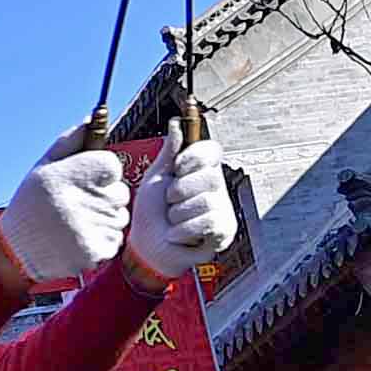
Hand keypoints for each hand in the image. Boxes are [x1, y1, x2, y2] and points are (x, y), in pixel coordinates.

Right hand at [0, 142, 131, 289]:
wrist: (15, 251)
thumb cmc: (30, 204)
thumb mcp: (42, 168)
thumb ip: (69, 142)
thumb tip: (90, 120)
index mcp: (70, 174)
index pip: (112, 165)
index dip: (101, 173)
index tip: (86, 181)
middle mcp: (83, 199)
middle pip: (120, 192)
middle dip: (105, 197)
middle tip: (79, 205)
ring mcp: (92, 226)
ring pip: (120, 216)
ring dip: (105, 219)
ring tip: (77, 223)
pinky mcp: (96, 249)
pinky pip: (116, 239)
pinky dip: (103, 240)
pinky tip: (80, 239)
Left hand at [129, 138, 240, 280]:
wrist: (146, 247)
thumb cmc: (150, 213)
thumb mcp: (156, 178)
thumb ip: (169, 152)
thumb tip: (176, 123)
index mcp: (203, 171)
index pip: (212, 150)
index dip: (192, 159)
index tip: (177, 170)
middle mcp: (217, 187)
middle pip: (208, 176)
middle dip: (179, 192)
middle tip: (171, 204)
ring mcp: (223, 209)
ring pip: (205, 202)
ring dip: (178, 215)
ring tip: (174, 221)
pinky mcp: (224, 231)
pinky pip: (208, 222)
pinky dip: (185, 230)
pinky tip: (179, 235)